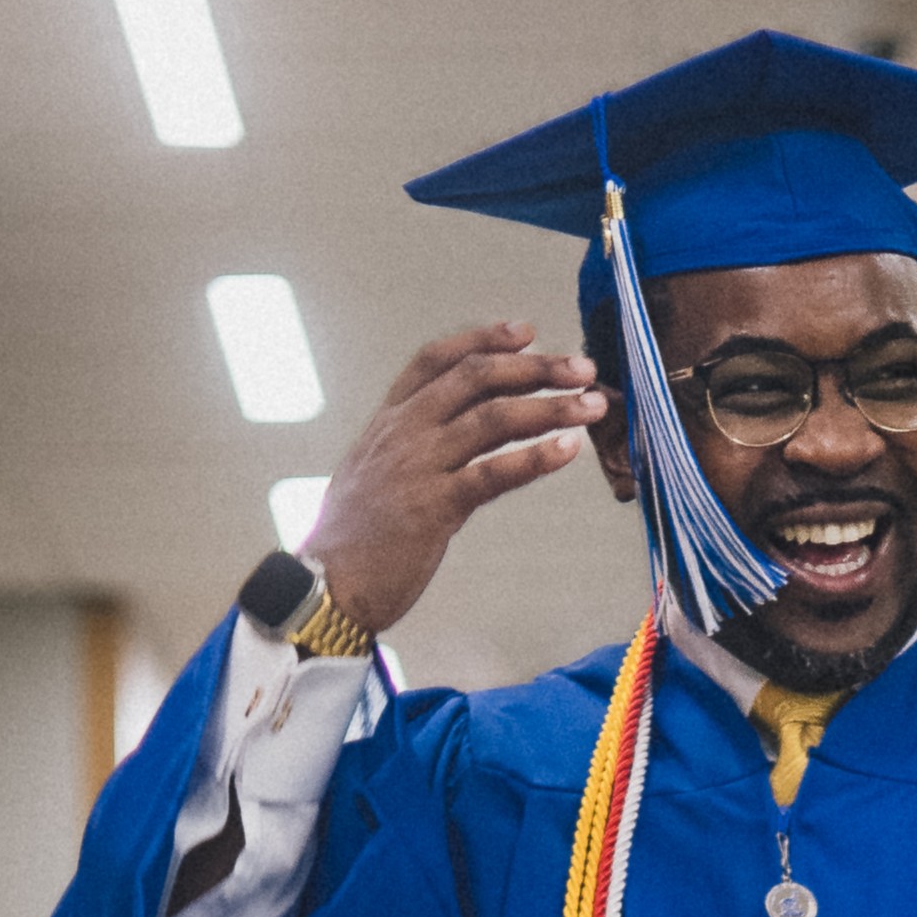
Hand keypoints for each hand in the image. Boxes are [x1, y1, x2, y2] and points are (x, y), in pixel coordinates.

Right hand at [290, 323, 605, 631]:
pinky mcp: (434, 507)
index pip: (436, 359)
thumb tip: (447, 435)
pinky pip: (494, 474)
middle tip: (583, 367)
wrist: (324, 584)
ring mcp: (418, 466)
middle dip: (536, 368)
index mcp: (388, 420)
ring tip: (592, 406)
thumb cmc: (352, 537)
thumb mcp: (370, 473)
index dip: (483, 339)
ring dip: (551, 408)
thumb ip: (406, 446)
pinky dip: (535, 458)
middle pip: (476, 378)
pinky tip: (568, 450)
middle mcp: (404, 432)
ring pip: (493, 418)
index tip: (527, 332)